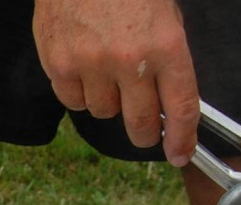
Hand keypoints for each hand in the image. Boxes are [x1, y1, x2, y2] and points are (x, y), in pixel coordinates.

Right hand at [32, 0, 199, 165]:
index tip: (178, 153)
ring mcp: (91, 65)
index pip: (180, 106)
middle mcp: (130, 60)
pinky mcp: (60, 66)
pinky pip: (73, 101)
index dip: (181, 138)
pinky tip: (83, 69)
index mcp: (166, 45)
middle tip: (144, 129)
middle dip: (144, 132)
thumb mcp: (163, 16)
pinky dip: (79, 92)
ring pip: (103, 112)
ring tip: (106, 72)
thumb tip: (168, 102)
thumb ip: (167, 58)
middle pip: (140, 122)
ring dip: (108, 100)